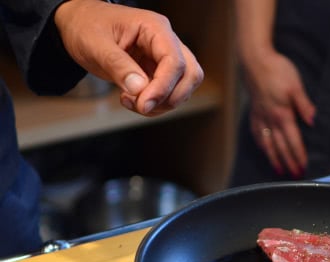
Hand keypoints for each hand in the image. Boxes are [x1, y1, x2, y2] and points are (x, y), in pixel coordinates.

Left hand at [54, 0, 203, 115]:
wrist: (79, 27)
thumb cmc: (86, 27)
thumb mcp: (95, 44)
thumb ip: (118, 66)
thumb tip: (140, 88)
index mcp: (154, 27)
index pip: (175, 61)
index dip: (163, 87)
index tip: (144, 104)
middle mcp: (167, 42)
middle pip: (190, 75)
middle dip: (169, 98)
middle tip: (140, 105)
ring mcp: (166, 58)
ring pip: (184, 88)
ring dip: (162, 104)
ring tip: (132, 102)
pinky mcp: (160, 73)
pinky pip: (170, 94)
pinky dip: (155, 105)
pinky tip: (133, 100)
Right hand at [244, 50, 315, 177]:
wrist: (254, 60)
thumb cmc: (277, 70)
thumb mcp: (295, 85)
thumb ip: (304, 105)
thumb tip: (312, 121)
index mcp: (283, 114)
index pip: (293, 140)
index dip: (299, 155)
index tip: (303, 166)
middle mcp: (270, 119)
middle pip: (281, 146)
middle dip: (289, 162)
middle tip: (295, 175)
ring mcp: (260, 117)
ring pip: (267, 144)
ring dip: (274, 159)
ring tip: (279, 170)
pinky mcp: (254, 113)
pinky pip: (257, 133)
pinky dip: (261, 145)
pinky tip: (264, 150)